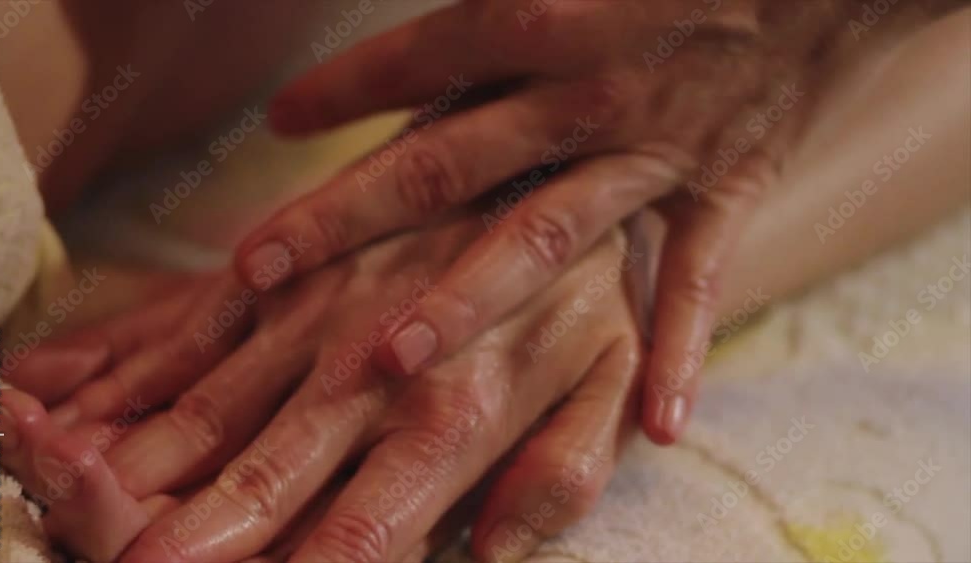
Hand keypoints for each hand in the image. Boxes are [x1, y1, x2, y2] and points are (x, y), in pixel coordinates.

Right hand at [8, 211, 643, 561]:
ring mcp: (327, 306)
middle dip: (202, 535)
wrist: (556, 150)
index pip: (367, 526)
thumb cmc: (591, 282)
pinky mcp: (298, 255)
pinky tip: (99, 401)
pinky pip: (207, 317)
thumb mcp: (608, 384)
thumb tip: (489, 556)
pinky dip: (147, 367)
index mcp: (459, 414)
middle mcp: (377, 366)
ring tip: (95, 503)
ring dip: (153, 463)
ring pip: (219, 403)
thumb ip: (554, 476)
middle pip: (272, 474)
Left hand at [233, 0, 843, 442]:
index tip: (277, 124)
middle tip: (256, 269)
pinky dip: (680, 350)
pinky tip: (659, 429)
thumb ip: (492, 18)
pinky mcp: (722, 196)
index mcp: (546, 22)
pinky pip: (696, 281)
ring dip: (467, 299)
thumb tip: (415, 46)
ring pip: (543, 235)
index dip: (344, 89)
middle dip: (344, 218)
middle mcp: (584, 96)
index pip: (421, 59)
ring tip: (392, 358)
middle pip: (443, 164)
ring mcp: (652, 155)